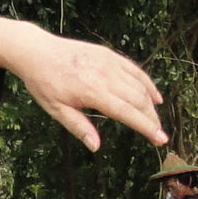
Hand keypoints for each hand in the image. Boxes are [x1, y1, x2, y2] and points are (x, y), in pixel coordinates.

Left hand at [0, 18, 166, 152]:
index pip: (127, 113)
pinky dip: (147, 83)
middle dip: (152, 119)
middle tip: (158, 134)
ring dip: (150, 104)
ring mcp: (108, 62)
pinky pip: (134, 70)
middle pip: (138, 100)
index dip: (147, 127)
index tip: (160, 139)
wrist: (36, 52)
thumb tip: (96, 146)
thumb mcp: (56, 109)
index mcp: (92, 92)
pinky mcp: (108, 54)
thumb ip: (78, 127)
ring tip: (155, 120)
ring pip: (139, 85)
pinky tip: (154, 96)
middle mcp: (105, 76)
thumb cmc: (43, 83)